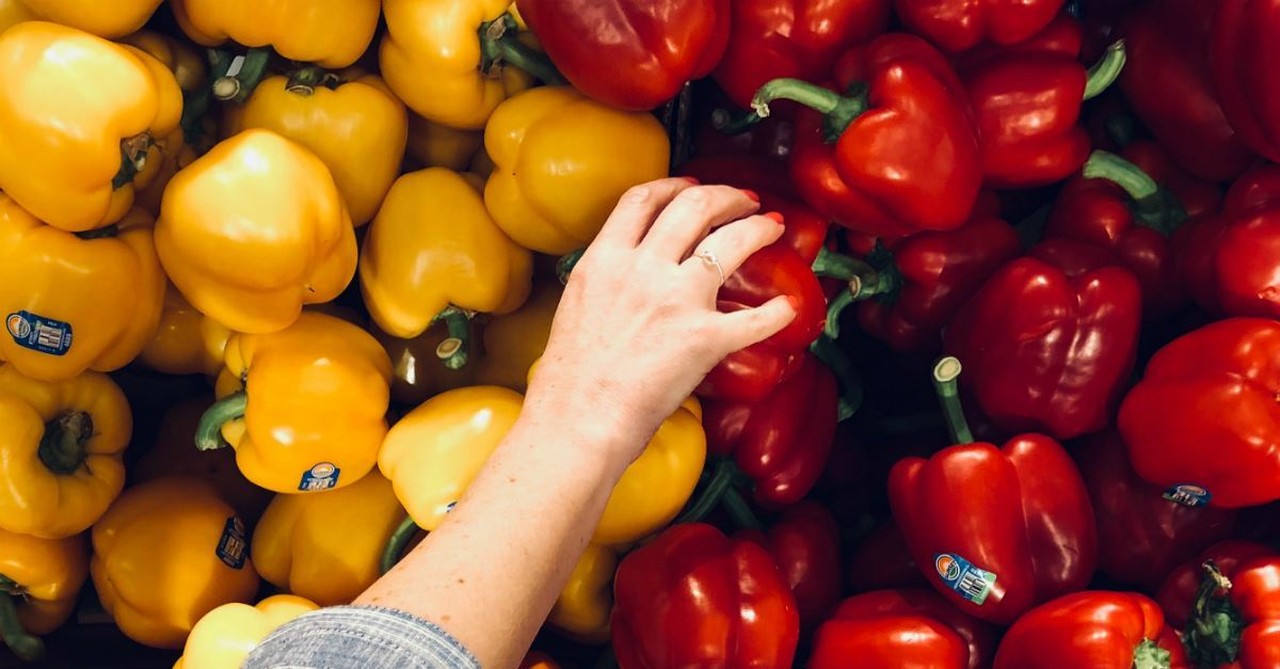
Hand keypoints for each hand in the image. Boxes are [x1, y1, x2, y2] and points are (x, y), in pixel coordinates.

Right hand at [526, 178, 796, 464]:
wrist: (578, 418)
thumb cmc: (571, 378)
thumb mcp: (577, 305)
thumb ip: (605, 279)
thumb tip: (625, 274)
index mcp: (605, 260)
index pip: (643, 199)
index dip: (675, 185)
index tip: (694, 185)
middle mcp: (643, 269)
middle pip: (694, 206)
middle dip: (728, 196)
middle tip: (746, 201)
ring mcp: (676, 300)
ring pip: (731, 241)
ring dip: (759, 228)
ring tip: (773, 226)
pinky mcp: (704, 338)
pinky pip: (755, 319)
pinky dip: (777, 313)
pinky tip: (789, 308)